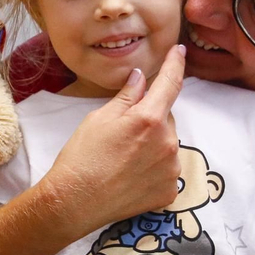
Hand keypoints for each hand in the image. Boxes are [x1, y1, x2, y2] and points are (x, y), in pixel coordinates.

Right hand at [39, 45, 186, 230]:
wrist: (75, 203)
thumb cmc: (82, 157)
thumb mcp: (99, 118)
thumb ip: (126, 96)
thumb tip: (141, 78)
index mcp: (149, 119)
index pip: (170, 83)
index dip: (175, 64)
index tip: (179, 51)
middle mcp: (167, 142)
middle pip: (166, 118)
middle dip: (151, 118)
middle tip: (123, 132)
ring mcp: (171, 169)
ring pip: (167, 144)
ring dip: (153, 144)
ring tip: (124, 158)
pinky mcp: (169, 191)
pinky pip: (166, 170)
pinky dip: (153, 169)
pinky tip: (131, 175)